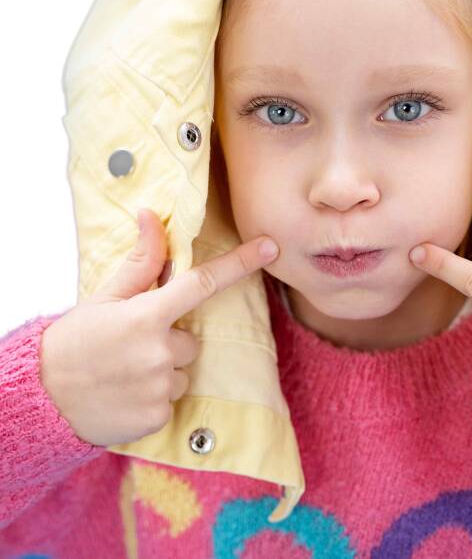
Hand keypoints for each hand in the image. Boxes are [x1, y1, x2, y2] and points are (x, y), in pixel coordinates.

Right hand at [39, 208, 279, 446]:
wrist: (41, 397)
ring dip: (162, 372)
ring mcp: (160, 385)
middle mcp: (159, 349)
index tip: (270, 248)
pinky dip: (155, 399)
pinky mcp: (158, 416)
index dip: (241, 263)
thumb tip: (151, 216)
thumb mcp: (105, 299)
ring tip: (125, 374)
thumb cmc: (75, 341)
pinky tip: (126, 395)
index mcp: (147, 314)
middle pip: (192, 341)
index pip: (203, 282)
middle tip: (130, 348)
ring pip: (183, 372)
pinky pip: (173, 400)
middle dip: (168, 342)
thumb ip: (140, 263)